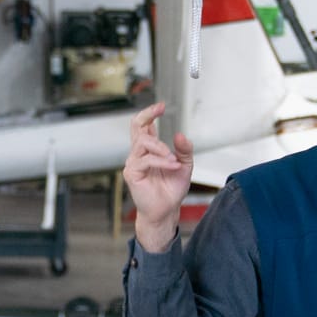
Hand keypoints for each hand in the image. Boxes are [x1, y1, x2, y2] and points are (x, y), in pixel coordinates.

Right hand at [124, 102, 191, 252]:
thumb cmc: (171, 190)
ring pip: (142, 142)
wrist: (166, 210)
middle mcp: (139, 153)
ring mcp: (134, 163)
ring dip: (161, 148)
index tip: (161, 106)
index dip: (150, 113)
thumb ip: (184, 150)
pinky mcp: (132, 174)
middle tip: (159, 109)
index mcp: (150, 149)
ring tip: (173, 159)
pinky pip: (145, 160)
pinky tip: (171, 165)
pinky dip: (161, 161)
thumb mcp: (184, 166)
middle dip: (147, 114)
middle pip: (136, 126)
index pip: (145, 126)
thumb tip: (180, 135)